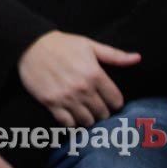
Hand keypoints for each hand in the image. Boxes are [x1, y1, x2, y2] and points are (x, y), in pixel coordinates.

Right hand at [18, 30, 140, 126]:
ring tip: (82, 110)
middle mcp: (82, 89)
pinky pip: (67, 123)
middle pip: (103, 114)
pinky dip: (71, 121)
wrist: (29, 44)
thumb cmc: (61, 44)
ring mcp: (66, 97)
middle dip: (101, 110)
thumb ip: (114, 55)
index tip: (107, 98)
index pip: (116, 101)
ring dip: (86, 117)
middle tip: (94, 104)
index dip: (113, 101)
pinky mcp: (51, 102)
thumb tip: (137, 58)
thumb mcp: (89, 45)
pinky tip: (69, 112)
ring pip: (87, 121)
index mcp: (95, 74)